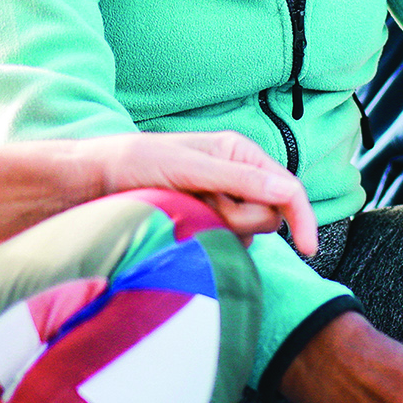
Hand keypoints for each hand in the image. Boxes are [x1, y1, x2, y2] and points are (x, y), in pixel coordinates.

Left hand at [87, 131, 318, 254]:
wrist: (94, 182)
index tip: (308, 248)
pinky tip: (181, 224)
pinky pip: (226, 243)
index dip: (302, 217)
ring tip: (183, 211)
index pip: (287, 188)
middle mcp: (236, 177)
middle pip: (268, 215)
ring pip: (247, 232)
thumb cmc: (136, 163)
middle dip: (240, 219)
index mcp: (240, 154)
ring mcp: (220, 201)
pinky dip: (208, 239)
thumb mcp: (189, 167)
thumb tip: (286, 193)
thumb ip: (238, 180)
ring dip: (219, 229)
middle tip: (201, 205)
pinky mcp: (205, 222)